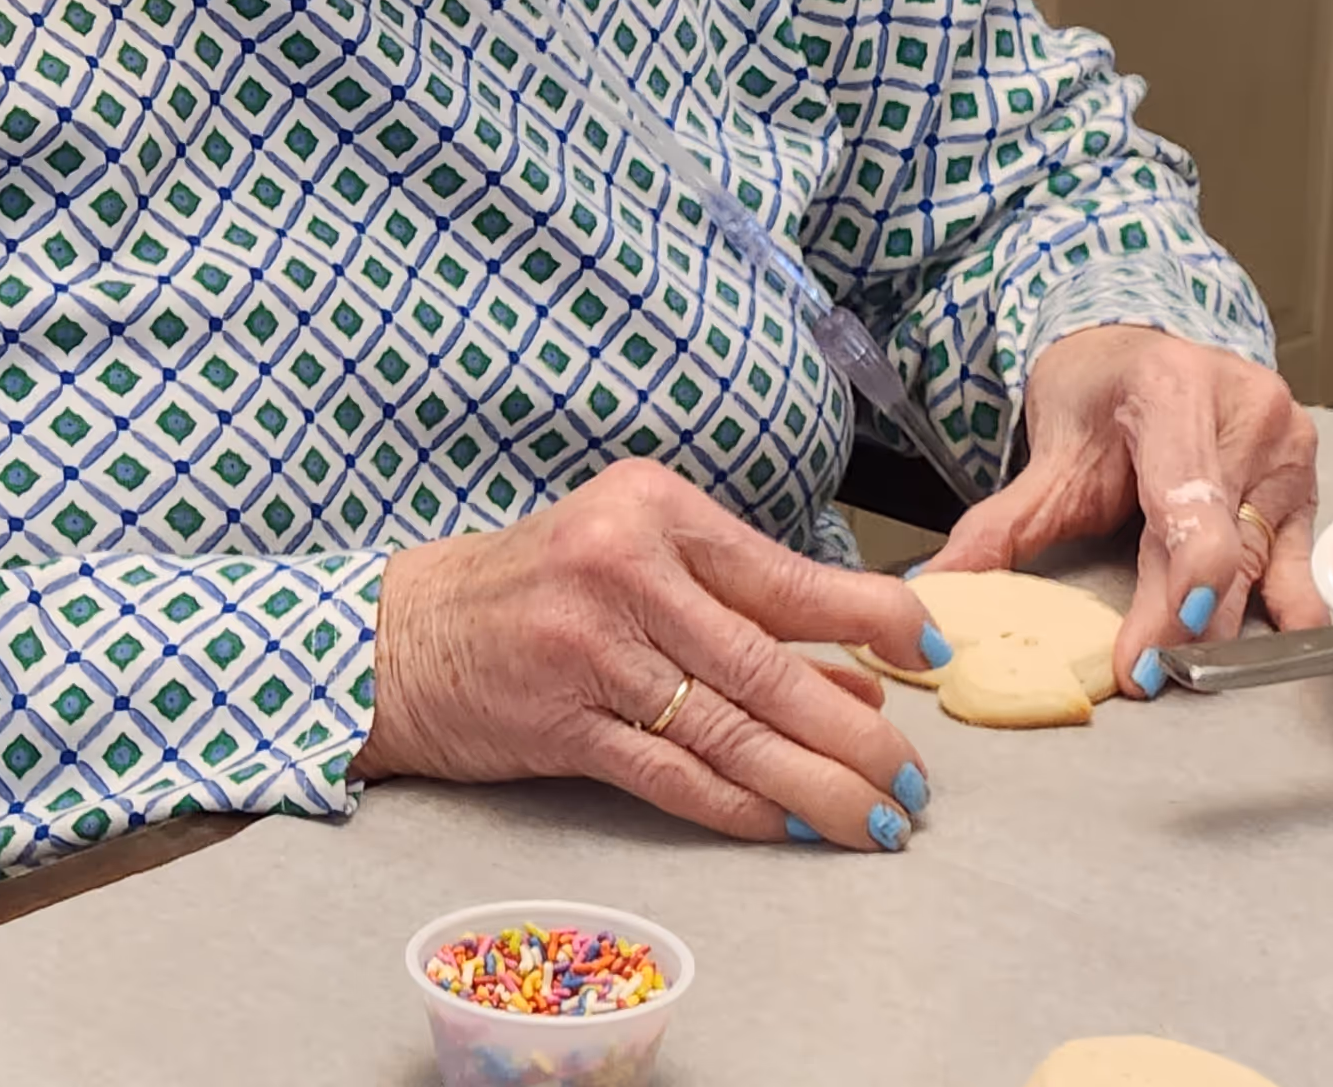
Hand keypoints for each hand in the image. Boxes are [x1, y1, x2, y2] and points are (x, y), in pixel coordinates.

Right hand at [354, 460, 938, 848]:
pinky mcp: (562, 721)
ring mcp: (589, 648)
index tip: (929, 649)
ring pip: (730, 728)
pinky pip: (672, 776)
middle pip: (766, 663)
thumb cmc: (533, 586)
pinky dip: (740, 808)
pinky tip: (789, 826)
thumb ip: (732, 602)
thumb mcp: (630, 555)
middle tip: (914, 775)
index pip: (782, 573)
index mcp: (651, 507)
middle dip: (856, 731)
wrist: (404, 633)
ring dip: (815, 784)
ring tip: (875, 818)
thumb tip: (856, 677)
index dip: (868, 618)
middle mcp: (623, 567)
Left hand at [919, 326, 1323, 691]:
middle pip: (1221, 549)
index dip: (1171, 595)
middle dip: (1183, 623)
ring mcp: (1287, 443)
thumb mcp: (1048, 454)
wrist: (1140, 351)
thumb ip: (1000, 526)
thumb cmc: (1097, 399)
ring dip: (1224, 622)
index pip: (1187, 510)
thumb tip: (940, 587)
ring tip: (1183, 662)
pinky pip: (1300, 563)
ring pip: (1260, 565)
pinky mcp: (1309, 477)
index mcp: (1173, 389)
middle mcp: (1244, 409)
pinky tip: (1268, 641)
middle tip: (1146, 675)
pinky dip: (1282, 606)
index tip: (1144, 662)